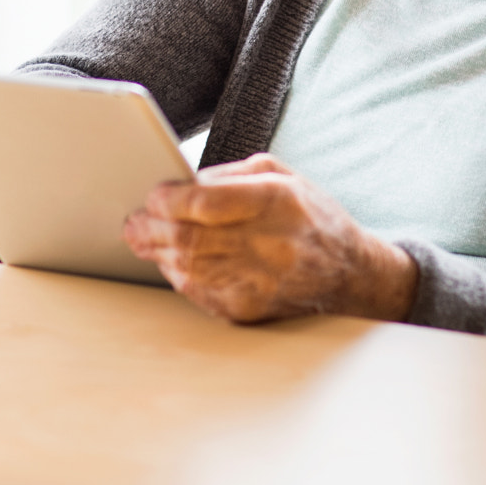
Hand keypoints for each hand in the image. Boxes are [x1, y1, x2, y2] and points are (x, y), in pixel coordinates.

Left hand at [121, 153, 417, 323]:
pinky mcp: (253, 309)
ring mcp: (261, 282)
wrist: (351, 273)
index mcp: (277, 202)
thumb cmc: (311, 217)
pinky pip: (201, 293)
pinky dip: (179, 277)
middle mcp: (271, 245)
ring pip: (190, 269)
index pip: (207, 203)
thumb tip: (185, 184)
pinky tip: (172, 262)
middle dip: (152, 228)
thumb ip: (231, 175)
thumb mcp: (281, 175)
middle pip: (191, 239)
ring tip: (142, 239)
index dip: (170, 199)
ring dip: (159, 253)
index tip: (154, 195)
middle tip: (135, 221)